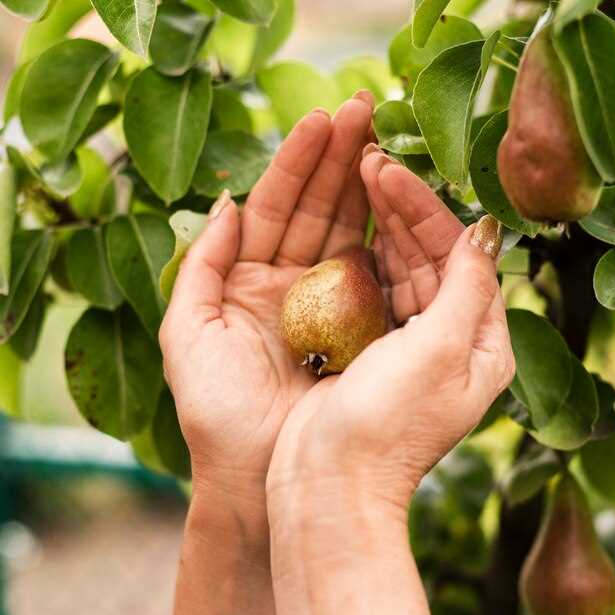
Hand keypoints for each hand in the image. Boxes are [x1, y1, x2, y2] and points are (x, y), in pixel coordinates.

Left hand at [159, 92, 374, 523]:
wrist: (255, 475)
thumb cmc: (215, 412)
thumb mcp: (187, 332)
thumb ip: (200, 265)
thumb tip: (225, 202)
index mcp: (247, 280)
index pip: (275, 207)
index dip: (296, 163)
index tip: (322, 120)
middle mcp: (290, 284)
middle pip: (315, 209)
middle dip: (337, 159)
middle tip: (363, 110)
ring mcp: (328, 304)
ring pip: (347, 232)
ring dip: (363, 185)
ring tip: (382, 139)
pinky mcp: (360, 329)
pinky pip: (373, 276)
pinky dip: (386, 238)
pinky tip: (398, 200)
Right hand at [265, 153, 514, 614]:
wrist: (328, 482)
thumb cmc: (387, 424)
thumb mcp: (442, 352)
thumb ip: (467, 286)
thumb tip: (486, 228)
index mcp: (480, 340)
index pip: (458, 253)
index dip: (423, 208)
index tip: (386, 168)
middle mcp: (448, 336)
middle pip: (428, 253)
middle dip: (399, 204)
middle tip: (366, 156)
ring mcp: (406, 340)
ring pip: (398, 264)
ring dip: (378, 220)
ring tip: (355, 172)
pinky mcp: (368, 345)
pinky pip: (370, 286)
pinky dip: (359, 252)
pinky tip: (346, 220)